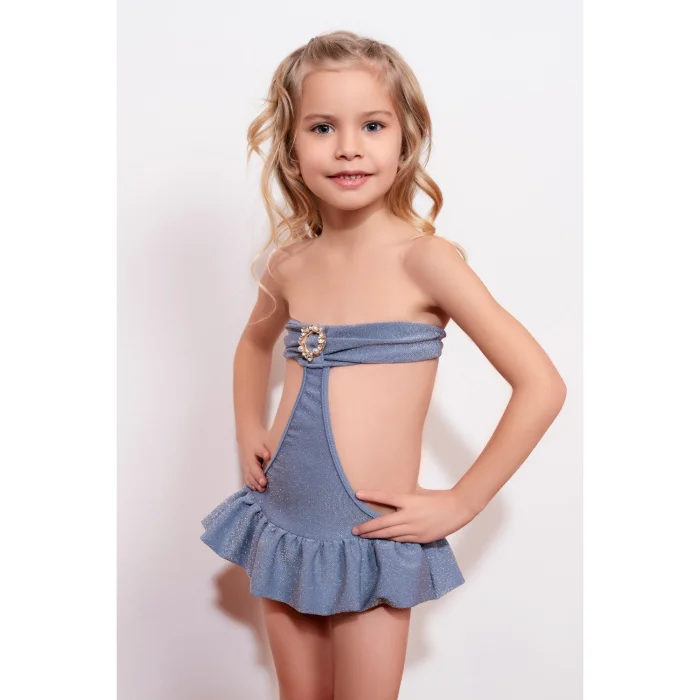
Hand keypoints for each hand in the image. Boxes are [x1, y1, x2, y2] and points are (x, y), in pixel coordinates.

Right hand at [236, 427, 270, 491]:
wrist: (247, 436)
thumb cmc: (260, 438)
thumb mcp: (265, 439)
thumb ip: (267, 448)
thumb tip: (269, 456)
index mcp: (255, 450)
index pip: (258, 458)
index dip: (262, 465)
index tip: (265, 475)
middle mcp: (249, 459)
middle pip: (252, 470)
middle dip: (257, 479)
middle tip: (264, 485)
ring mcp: (246, 465)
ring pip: (249, 476)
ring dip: (254, 484)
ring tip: (262, 489)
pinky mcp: (246, 469)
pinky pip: (247, 478)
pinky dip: (251, 484)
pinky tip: (256, 489)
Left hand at [352, 487, 474, 542]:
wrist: (457, 509)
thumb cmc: (439, 498)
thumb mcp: (420, 493)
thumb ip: (406, 496)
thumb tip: (392, 495)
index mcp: (410, 501)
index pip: (386, 497)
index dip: (371, 495)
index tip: (357, 494)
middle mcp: (409, 516)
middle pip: (383, 523)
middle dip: (367, 528)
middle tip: (354, 530)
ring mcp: (414, 529)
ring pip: (390, 535)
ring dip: (375, 536)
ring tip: (363, 537)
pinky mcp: (419, 538)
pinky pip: (400, 540)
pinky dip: (390, 540)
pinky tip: (381, 542)